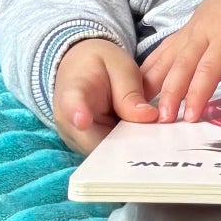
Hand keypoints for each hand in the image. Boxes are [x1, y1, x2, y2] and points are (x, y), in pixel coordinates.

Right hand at [51, 37, 157, 151]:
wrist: (78, 69)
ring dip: (127, 147)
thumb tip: (149, 117)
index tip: (83, 120)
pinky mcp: (86, 148)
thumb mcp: (119, 67)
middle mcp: (68, 121)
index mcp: (73, 91)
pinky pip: (109, 155)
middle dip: (125, 143)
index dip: (77, 114)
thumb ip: (130, 92)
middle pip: (95, 142)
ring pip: (105, 154)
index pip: (72, 104)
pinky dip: (125, 148)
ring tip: (146, 133)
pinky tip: (138, 138)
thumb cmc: (99, 65)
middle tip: (152, 135)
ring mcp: (76, 138)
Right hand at [141, 0, 220, 121]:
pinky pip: (164, 50)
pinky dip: (150, 67)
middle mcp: (203, 32)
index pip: (209, 68)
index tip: (190, 116)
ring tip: (142, 107)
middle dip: (170, 93)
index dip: (198, 93)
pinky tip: (139, 85)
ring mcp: (190, 30)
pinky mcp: (185, 30)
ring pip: (166, 58)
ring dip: (153, 82)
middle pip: (181, 65)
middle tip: (162, 120)